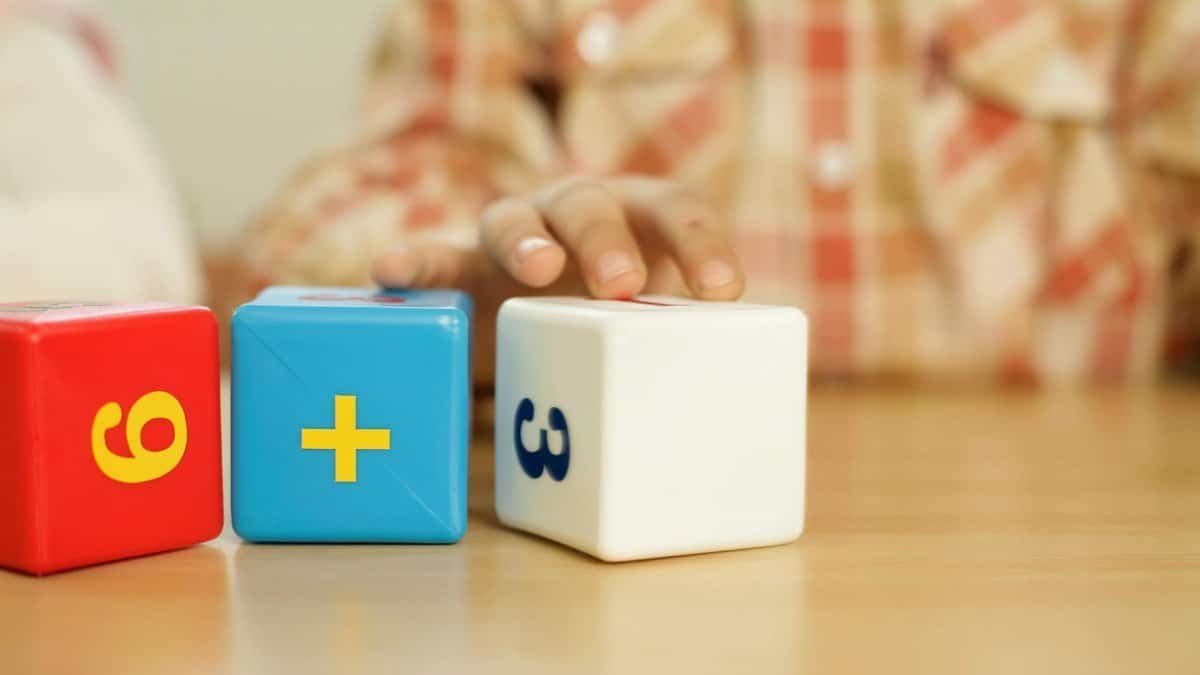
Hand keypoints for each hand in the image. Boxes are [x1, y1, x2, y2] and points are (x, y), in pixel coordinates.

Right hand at [371, 175, 743, 380]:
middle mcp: (572, 212)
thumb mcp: (642, 326)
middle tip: (621, 283)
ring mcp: (511, 232)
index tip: (722, 292)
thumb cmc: (607, 318)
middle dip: (606, 239)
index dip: (701, 245)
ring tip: (536, 269)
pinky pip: (431, 256)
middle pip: (590, 204)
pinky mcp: (458, 264)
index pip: (675, 211)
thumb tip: (717, 434)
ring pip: (511, 217)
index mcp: (634, 217)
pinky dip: (413, 260)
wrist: (535, 305)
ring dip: (526, 239)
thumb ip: (670, 349)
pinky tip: (390, 272)